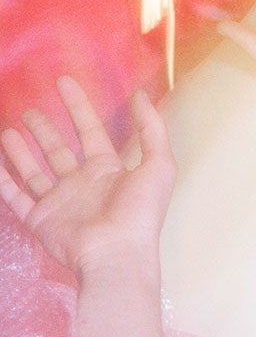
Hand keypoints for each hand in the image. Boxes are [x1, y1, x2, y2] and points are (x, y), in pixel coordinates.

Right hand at [0, 76, 175, 277]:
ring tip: (9, 130)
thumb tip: (143, 96)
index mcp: (109, 172)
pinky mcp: (40, 219)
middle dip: (45, 131)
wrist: (116, 254)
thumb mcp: (158, 166)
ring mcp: (60, 202)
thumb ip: (152, 130)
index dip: (79, 106)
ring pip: (35, 171)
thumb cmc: (139, 213)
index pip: (91, 131)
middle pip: (59, 150)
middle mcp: (82, 184)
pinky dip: (3, 179)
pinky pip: (15, 196)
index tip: (64, 82)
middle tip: (30, 111)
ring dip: (22, 151)